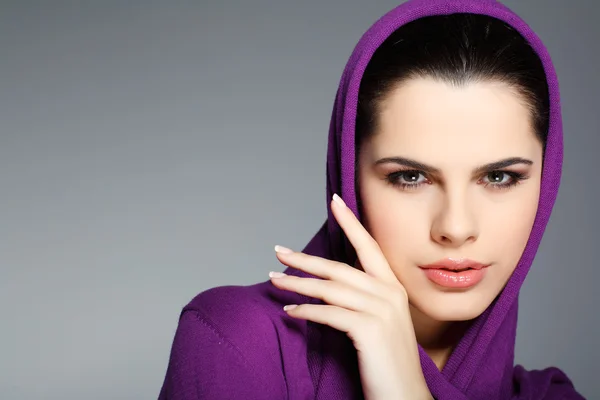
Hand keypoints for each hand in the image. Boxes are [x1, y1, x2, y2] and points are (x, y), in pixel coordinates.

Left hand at [269, 193, 432, 399]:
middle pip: (339, 268)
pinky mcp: (369, 330)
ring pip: (329, 289)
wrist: (404, 397)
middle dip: (306, 258)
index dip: (350, 223)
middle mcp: (390, 294)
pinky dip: (306, 311)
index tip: (334, 201)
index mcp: (393, 288)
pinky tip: (289, 312)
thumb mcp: (380, 322)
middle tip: (279, 251)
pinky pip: (328, 313)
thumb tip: (329, 284)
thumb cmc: (387, 361)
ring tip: (274, 280)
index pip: (369, 247)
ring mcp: (381, 311)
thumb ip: (363, 299)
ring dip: (297, 284)